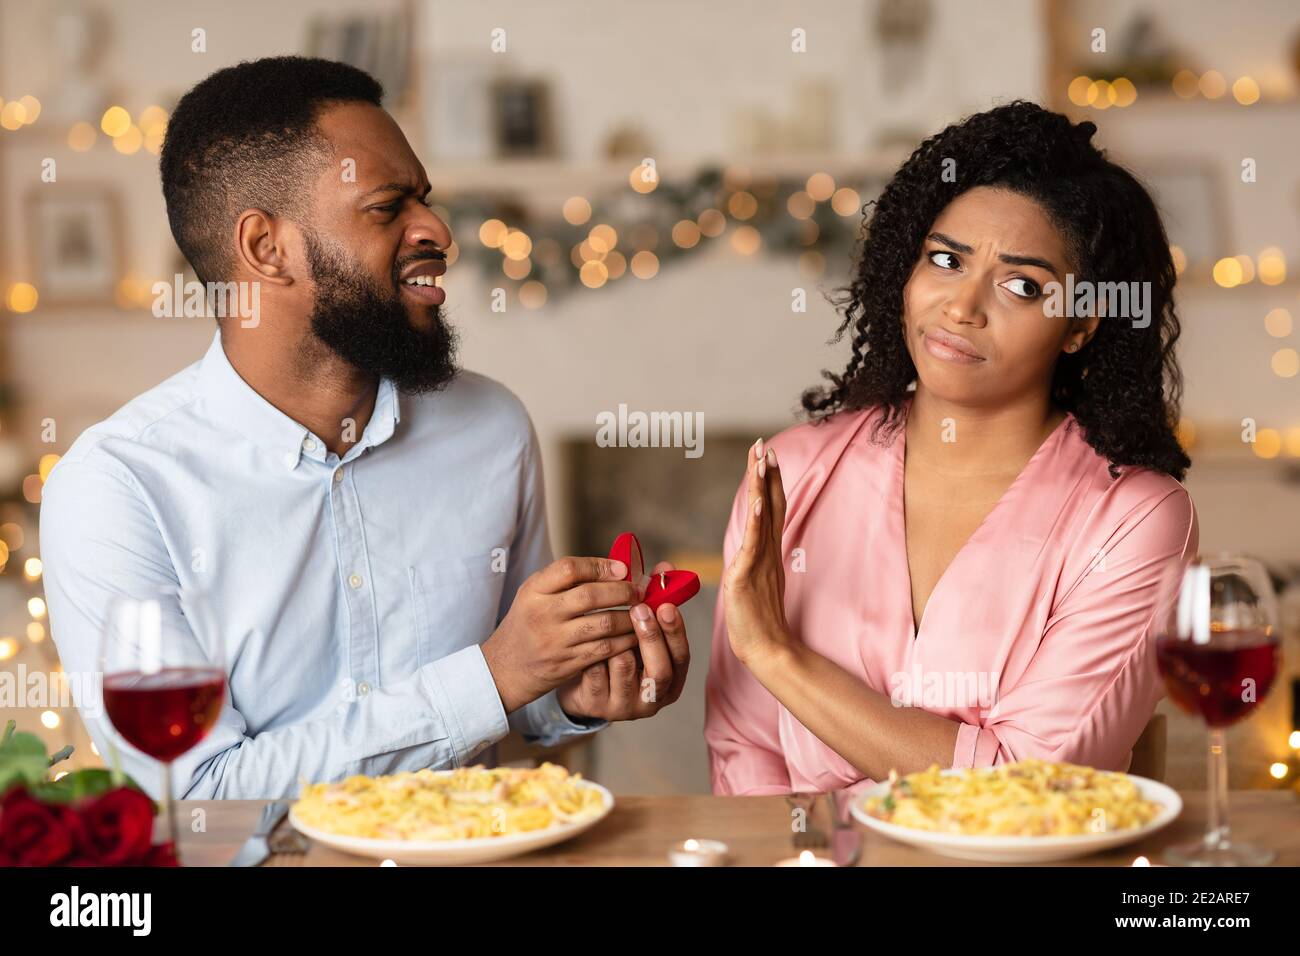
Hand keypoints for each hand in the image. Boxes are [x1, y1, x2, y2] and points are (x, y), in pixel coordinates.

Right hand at [482, 556, 641, 711]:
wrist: (505, 669)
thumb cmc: (526, 624)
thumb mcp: (532, 595)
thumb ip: (564, 581)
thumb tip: (612, 568)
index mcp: (533, 591)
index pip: (569, 568)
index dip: (600, 566)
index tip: (621, 569)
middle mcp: (543, 614)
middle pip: (591, 595)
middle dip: (622, 591)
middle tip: (637, 592)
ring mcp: (555, 641)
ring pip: (604, 623)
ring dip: (628, 617)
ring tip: (640, 612)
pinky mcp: (568, 663)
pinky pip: (605, 648)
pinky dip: (624, 640)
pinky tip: (633, 634)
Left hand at [557, 561, 690, 721]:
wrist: (579, 682)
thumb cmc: (616, 649)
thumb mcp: (638, 632)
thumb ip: (654, 602)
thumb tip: (666, 567)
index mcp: (670, 681)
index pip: (681, 657)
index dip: (675, 631)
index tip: (665, 605)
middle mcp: (652, 700)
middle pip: (660, 670)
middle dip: (650, 636)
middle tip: (638, 608)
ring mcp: (625, 707)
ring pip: (624, 665)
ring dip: (615, 641)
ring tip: (604, 626)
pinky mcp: (597, 706)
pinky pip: (595, 670)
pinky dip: (590, 650)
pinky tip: (584, 641)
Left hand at [722, 438, 793, 666]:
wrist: (768, 649)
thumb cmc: (758, 623)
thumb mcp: (755, 583)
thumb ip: (754, 562)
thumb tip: (748, 550)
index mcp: (768, 552)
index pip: (769, 509)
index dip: (769, 482)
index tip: (766, 456)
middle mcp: (768, 551)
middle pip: (769, 504)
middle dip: (766, 474)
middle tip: (763, 445)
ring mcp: (761, 561)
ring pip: (762, 515)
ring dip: (761, 486)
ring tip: (761, 459)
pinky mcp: (749, 574)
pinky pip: (754, 541)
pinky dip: (755, 518)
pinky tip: (754, 499)